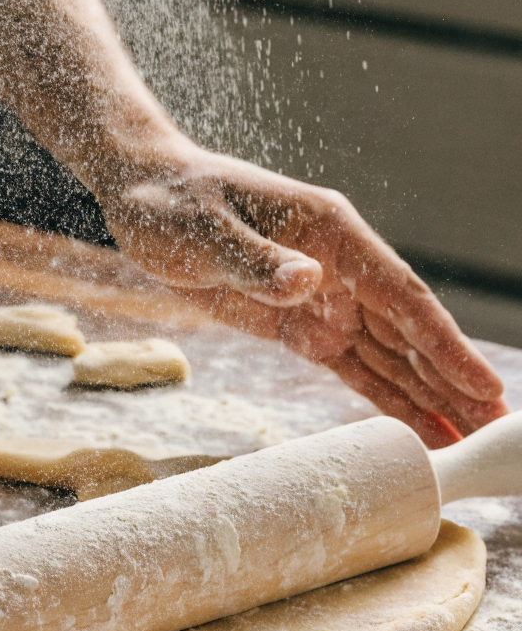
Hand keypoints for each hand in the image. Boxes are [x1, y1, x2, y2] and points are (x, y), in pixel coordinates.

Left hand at [102, 147, 506, 447]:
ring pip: (390, 354)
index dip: (445, 345)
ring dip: (430, 394)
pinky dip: (385, 396)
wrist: (142, 195)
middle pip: (410, 332)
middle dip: (454, 380)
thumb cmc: (172, 203)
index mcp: (332, 233)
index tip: (483, 385)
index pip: (402, 296)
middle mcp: (341, 266)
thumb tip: (308, 281)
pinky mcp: (301, 325)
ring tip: (471, 435)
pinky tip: (419, 422)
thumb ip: (256, 261)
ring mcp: (326, 297)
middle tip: (496, 427)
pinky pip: (353, 366)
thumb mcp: (204, 232)